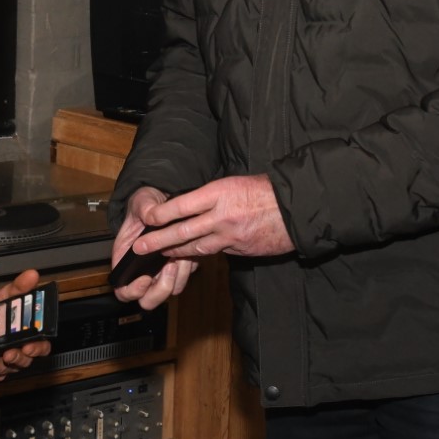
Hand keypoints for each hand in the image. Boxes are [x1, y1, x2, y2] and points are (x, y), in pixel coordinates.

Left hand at [0, 270, 50, 380]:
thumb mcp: (6, 296)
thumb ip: (19, 287)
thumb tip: (32, 275)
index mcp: (28, 337)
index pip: (41, 346)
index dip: (37, 348)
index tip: (29, 346)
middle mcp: (18, 352)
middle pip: (23, 362)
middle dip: (16, 360)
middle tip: (8, 355)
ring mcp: (3, 364)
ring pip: (2, 371)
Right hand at [112, 187, 198, 308]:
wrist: (164, 200)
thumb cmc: (147, 204)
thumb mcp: (142, 200)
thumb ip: (144, 208)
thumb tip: (150, 216)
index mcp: (125, 259)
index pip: (123, 291)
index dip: (133, 291)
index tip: (145, 277)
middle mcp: (142, 270)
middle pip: (148, 300)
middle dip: (161, 289)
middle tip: (170, 266)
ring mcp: (161, 271)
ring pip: (171, 290)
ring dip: (179, 276)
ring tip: (182, 254)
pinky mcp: (179, 266)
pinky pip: (186, 277)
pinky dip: (190, 267)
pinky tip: (191, 249)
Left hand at [135, 174, 293, 260]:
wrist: (298, 209)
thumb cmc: (268, 191)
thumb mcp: (236, 183)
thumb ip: (213, 195)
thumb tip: (193, 204)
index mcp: (220, 193)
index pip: (182, 205)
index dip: (162, 214)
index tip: (146, 218)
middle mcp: (222, 216)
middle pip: (183, 231)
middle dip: (158, 240)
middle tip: (140, 247)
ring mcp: (231, 236)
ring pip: (196, 247)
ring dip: (175, 251)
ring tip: (160, 254)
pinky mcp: (240, 250)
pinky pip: (216, 253)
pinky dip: (201, 254)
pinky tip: (189, 255)